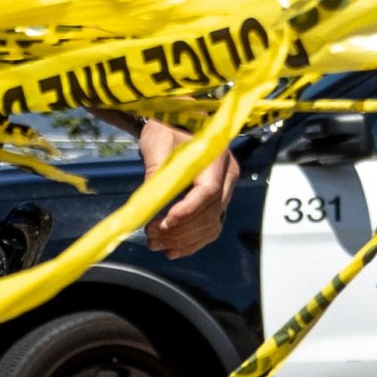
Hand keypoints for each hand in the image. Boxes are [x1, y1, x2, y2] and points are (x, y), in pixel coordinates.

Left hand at [138, 115, 240, 259]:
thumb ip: (155, 171)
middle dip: (180, 230)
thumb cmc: (166, 129)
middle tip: (150, 234)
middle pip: (211, 213)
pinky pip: (209, 230)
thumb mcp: (156, 143)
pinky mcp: (217, 204)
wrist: (176, 126)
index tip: (164, 222)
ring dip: (183, 240)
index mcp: (216, 156)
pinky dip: (191, 243)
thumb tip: (148, 203)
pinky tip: (170, 250)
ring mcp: (225, 192)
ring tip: (154, 242)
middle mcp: (227, 175)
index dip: (188, 211)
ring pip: (211, 226)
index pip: (209, 191)